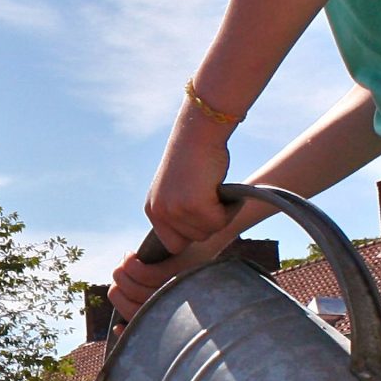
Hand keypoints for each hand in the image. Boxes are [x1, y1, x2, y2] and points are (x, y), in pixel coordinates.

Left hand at [145, 104, 236, 257]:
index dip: (190, 235)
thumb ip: (178, 212)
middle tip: (211, 199)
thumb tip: (194, 235)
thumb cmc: (193, 159)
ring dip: (218, 215)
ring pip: (208, 231)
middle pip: (193, 240)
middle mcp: (160, 212)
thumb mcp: (176, 190)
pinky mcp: (194, 205)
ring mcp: (176, 210)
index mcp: (153, 210)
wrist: (197, 134)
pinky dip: (227, 209)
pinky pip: (219, 222)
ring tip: (214, 191)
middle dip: (207, 223)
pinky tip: (220, 189)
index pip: (171, 245)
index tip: (201, 221)